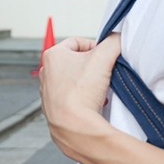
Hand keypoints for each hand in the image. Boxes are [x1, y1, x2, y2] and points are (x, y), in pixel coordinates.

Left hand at [39, 34, 120, 160]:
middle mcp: (46, 71)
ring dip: (90, 82)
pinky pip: (73, 96)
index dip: (96, 46)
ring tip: (100, 88)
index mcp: (52, 55)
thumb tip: (117, 38)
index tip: (106, 56)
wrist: (73, 125)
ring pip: (75, 79)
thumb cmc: (81, 91)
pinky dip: (85, 96)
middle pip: (76, 61)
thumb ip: (113, 42)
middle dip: (94, 66)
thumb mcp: (103, 57)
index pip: (78, 41)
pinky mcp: (53, 106)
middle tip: (105, 72)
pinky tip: (94, 101)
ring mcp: (48, 90)